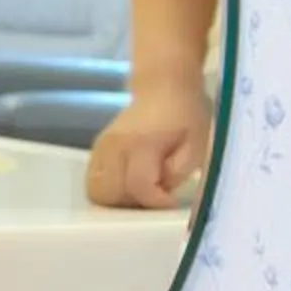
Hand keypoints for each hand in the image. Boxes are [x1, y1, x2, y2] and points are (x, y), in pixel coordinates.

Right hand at [85, 79, 211, 208]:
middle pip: (108, 194)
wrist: (163, 86)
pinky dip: (110, 189)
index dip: (156, 201)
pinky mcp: (97, 150)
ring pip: (95, 191)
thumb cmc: (185, 114)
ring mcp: (100, 148)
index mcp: (140, 144)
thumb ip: (179, 172)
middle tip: (154, 196)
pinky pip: (94, 181)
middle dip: (132, 203)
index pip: (138, 186)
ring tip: (142, 191)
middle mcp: (113, 147)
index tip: (171, 200)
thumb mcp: (197, 144)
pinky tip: (130, 181)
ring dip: (118, 199)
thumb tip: (161, 191)